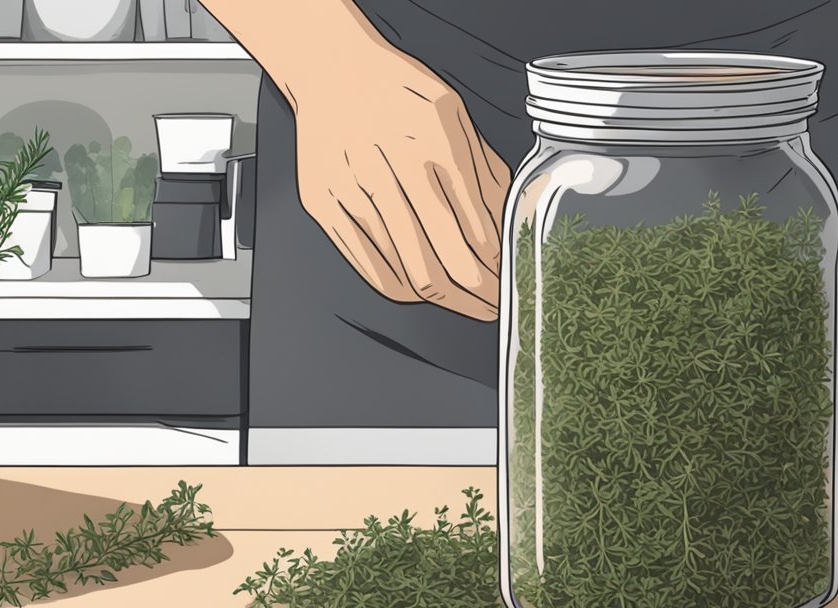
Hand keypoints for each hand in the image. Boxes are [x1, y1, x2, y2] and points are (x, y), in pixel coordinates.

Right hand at [285, 36, 510, 319]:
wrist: (329, 69)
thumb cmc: (397, 91)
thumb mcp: (456, 116)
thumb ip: (485, 171)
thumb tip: (512, 225)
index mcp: (434, 146)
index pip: (476, 235)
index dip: (498, 271)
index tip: (511, 284)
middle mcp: (391, 171)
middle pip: (444, 266)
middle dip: (478, 298)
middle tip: (495, 308)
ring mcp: (353, 193)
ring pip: (408, 275)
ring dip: (446, 300)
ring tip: (467, 304)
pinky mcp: (325, 208)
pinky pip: (371, 269)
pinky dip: (404, 289)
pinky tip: (425, 290)